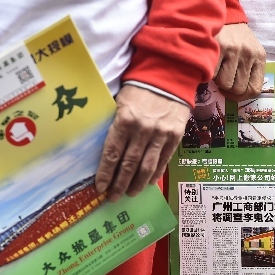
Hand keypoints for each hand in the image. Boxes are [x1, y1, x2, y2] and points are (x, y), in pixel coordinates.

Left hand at [95, 86, 188, 201]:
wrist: (168, 78)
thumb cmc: (138, 89)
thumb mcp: (119, 102)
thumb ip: (114, 125)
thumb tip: (105, 149)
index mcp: (124, 120)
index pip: (112, 153)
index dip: (105, 173)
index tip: (100, 187)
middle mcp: (142, 130)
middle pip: (129, 164)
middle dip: (119, 184)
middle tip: (113, 197)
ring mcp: (161, 134)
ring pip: (147, 166)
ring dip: (137, 183)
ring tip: (130, 193)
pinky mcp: (175, 136)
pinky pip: (163, 160)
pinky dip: (155, 174)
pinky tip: (148, 183)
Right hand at [213, 23, 265, 100]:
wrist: (224, 13)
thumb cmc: (236, 37)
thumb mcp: (249, 52)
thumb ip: (248, 70)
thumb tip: (238, 94)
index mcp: (259, 57)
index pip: (255, 89)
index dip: (242, 96)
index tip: (232, 92)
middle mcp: (249, 54)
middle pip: (238, 89)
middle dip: (228, 89)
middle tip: (222, 80)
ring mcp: (235, 50)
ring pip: (225, 84)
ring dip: (217, 81)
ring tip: (216, 70)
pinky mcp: (219, 47)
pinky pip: (213, 73)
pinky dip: (209, 73)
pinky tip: (210, 64)